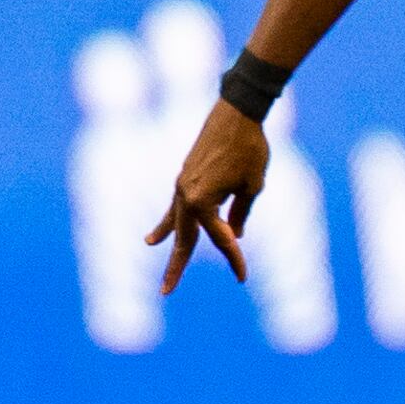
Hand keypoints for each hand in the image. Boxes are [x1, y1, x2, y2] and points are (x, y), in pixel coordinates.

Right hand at [144, 105, 267, 291]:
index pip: (220, 238)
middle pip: (185, 238)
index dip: (233, 258)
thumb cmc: (250, 148)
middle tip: (166, 291)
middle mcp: (186, 195)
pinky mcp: (184, 179)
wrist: (237, 112)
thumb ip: (240, 212)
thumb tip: (233, 235)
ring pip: (175, 225)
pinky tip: (152, 239)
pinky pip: (173, 208)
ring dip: (169, 247)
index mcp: (203, 201)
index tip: (242, 276)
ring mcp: (182, 186)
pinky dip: (166, 224)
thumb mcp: (252, 185)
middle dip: (177, 266)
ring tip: (161, 272)